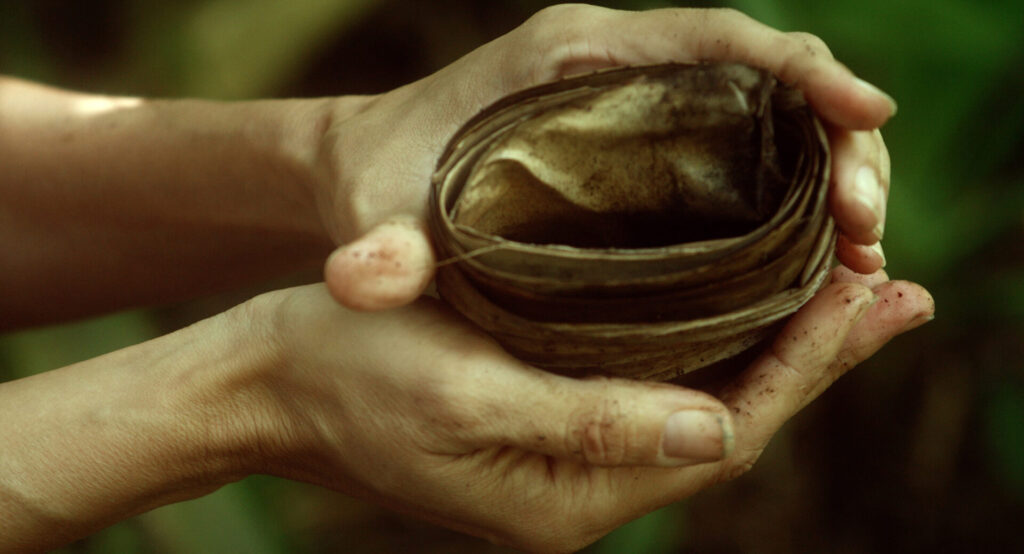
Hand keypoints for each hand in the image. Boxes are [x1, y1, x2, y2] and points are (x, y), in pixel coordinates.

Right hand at [241, 267, 931, 551]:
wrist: (273, 382)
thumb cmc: (353, 372)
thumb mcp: (463, 393)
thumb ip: (590, 422)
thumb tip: (720, 433)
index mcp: (570, 499)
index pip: (724, 437)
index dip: (805, 370)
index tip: (873, 299)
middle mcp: (584, 494)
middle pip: (731, 425)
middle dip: (816, 360)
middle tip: (898, 292)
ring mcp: (569, 465)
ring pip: (702, 407)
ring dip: (776, 352)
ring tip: (848, 293)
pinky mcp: (552, 430)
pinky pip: (658, 394)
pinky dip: (715, 350)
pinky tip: (746, 310)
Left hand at [314, 5, 895, 310]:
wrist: (372, 175)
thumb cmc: (383, 184)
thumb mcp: (383, 216)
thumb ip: (382, 252)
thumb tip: (364, 283)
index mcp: (575, 57)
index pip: (715, 39)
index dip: (803, 69)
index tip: (867, 113)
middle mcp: (622, 69)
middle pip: (767, 77)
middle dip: (837, 139)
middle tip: (868, 229)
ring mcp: (641, 108)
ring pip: (769, 119)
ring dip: (829, 173)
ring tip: (861, 253)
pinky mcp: (648, 152)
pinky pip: (743, 156)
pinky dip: (792, 198)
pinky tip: (816, 256)